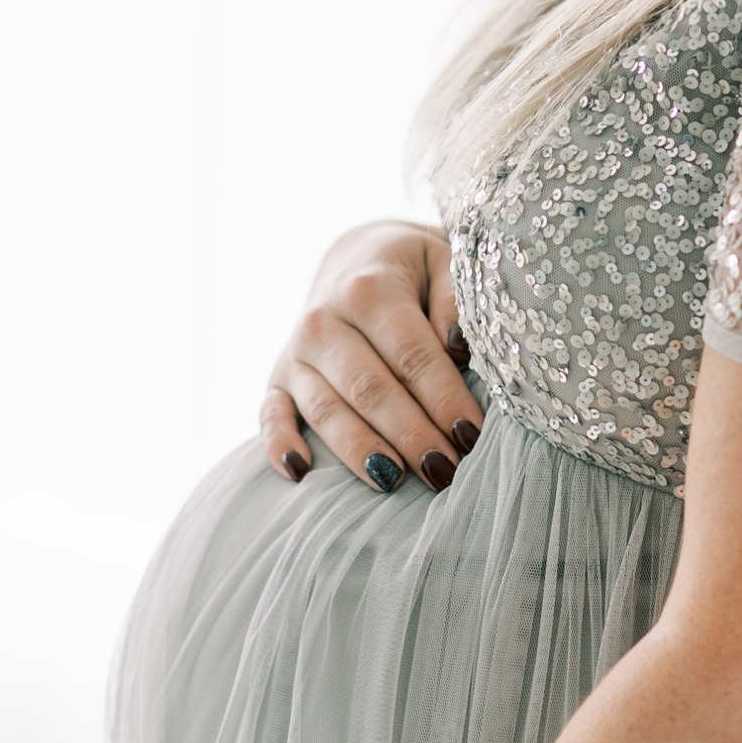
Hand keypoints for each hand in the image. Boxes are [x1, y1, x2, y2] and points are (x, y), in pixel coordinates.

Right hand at [259, 220, 482, 495]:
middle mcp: (324, 321)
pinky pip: (270, 415)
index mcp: (369, 291)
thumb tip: (458, 342)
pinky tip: (300, 472)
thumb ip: (454, 299)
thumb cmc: (413, 272)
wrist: (355, 260)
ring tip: (394, 483)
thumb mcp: (443, 263)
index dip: (443, 398)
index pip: (411, 355)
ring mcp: (297, 353)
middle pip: (370, 389)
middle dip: (409, 434)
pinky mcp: (277, 378)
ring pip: (326, 410)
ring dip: (360, 450)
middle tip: (443, 471)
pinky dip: (279, 443)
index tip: (471, 434)